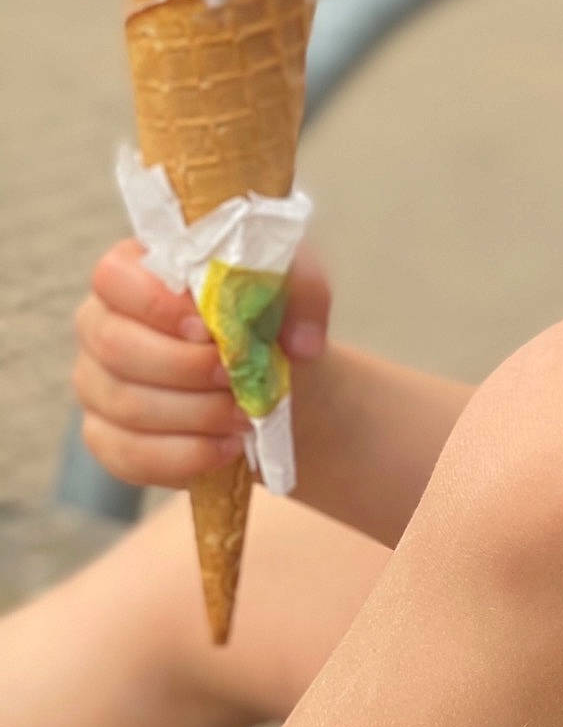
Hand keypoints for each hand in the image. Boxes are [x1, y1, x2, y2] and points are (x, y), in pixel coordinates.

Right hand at [72, 237, 331, 488]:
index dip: (156, 304)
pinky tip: (226, 448)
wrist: (274, 374)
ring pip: (125, 405)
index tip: (209, 327)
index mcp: (135, 271)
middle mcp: (103, 325)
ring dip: (194, 414)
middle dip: (183, 367)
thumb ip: (301, 294)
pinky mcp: (107, 438)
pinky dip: (184, 456)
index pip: (113, 276)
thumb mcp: (293, 287)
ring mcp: (97, 384)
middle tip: (235, 376)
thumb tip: (301, 342)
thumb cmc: (267, 316)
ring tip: (244, 415)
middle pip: (115, 346)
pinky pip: (129, 455)